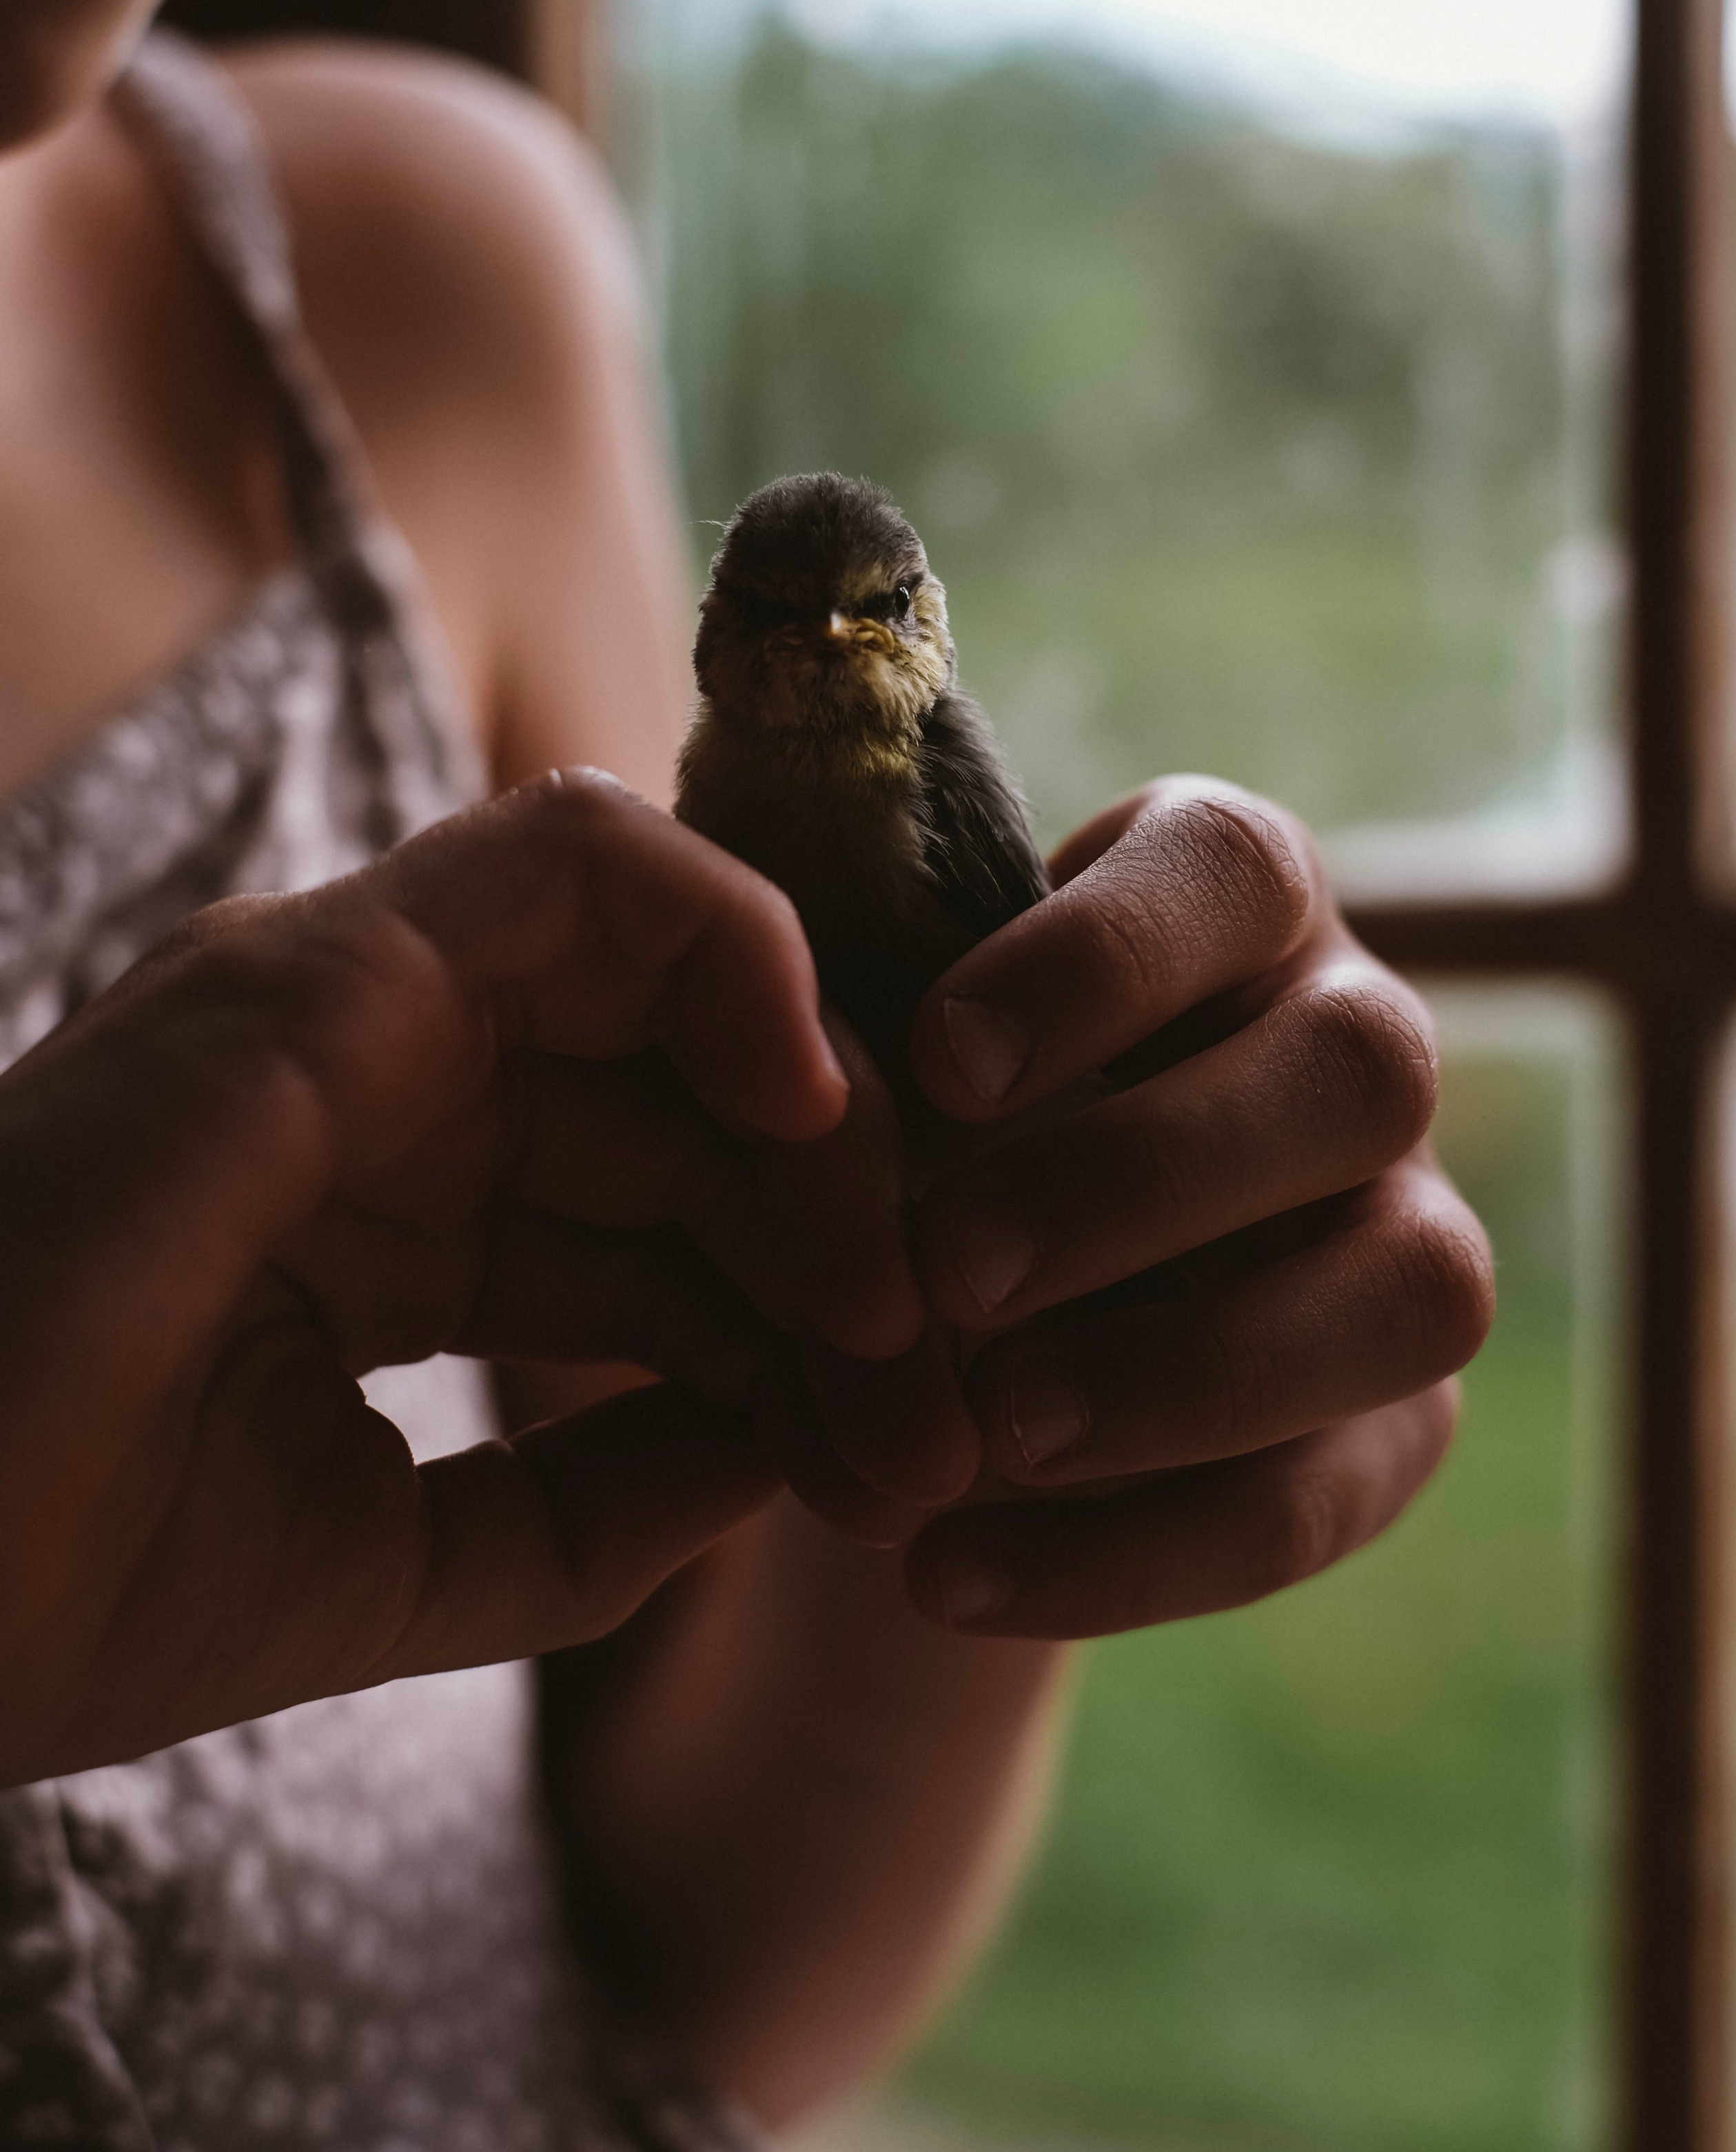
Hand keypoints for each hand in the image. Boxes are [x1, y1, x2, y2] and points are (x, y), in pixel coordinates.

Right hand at [0, 771, 927, 1784]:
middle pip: (682, 1106)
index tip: (898, 1450)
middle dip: (834, 1242)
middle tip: (939, 1398)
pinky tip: (815, 1100)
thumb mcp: (399, 1566)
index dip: (792, 1326)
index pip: (649, 1223)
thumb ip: (582, 1505)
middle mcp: (371, 1087)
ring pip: (663, 971)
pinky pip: (578, 861)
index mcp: (377, 1211)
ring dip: (808, 1117)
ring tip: (893, 1295)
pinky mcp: (316, 971)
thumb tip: (771, 1452)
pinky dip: (729, 945)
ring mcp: (341, 1012)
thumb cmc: (73, 1585)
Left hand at [894, 777, 1491, 1636]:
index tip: (936, 1065)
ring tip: (991, 1434)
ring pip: (1416, 1287)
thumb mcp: (866, 1019)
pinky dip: (1140, 1554)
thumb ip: (848, 1000)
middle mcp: (1360, 1042)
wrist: (948, 1280)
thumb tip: (783, 1031)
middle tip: (952, 1270)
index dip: (1101, 961)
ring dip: (1195, 1372)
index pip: (1231, 870)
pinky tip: (952, 1577)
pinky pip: (1326, 1495)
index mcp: (1238, 899)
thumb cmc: (896, 1094)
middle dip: (1150, 1178)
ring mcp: (1410, 1231)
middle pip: (1357, 1075)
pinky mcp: (1396, 1418)